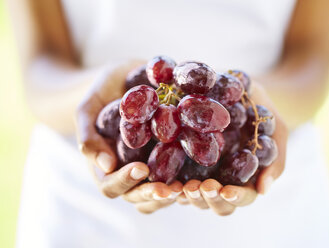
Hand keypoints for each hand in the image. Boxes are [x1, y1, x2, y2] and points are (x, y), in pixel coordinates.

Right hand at [75, 62, 180, 213]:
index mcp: (106, 165)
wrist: (126, 78)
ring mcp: (151, 166)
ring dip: (173, 194)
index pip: (110, 186)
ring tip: (187, 187)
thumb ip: (89, 134)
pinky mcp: (171, 156)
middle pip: (138, 197)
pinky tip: (202, 164)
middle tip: (170, 190)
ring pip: (160, 193)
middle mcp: (129, 171)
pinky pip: (179, 172)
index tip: (141, 168)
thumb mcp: (89, 108)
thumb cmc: (103, 92)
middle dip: (153, 195)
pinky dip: (189, 176)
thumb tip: (107, 166)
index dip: (124, 182)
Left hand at [183, 81, 287, 215]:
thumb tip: (263, 190)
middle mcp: (223, 179)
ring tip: (184, 184)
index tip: (226, 191)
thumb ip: (275, 159)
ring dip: (189, 195)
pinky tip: (165, 177)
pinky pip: (174, 176)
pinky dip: (170, 182)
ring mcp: (202, 171)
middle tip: (200, 187)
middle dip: (208, 199)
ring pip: (195, 196)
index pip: (242, 197)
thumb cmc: (261, 110)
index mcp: (246, 177)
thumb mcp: (276, 129)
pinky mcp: (182, 158)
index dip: (235, 198)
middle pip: (216, 204)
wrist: (239, 88)